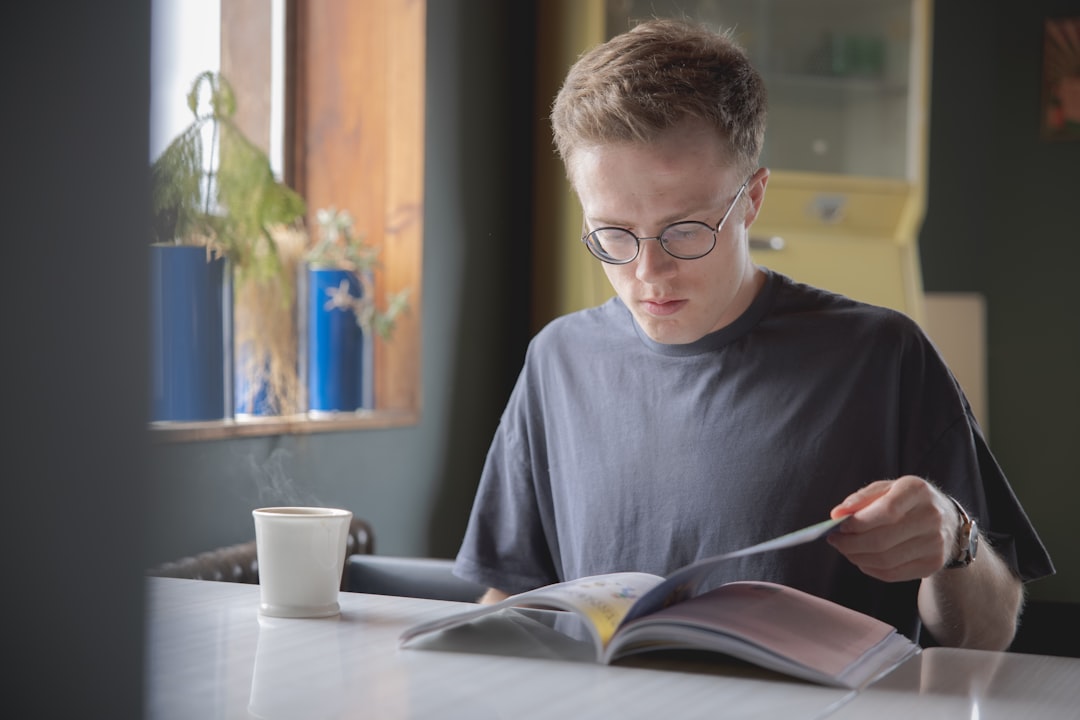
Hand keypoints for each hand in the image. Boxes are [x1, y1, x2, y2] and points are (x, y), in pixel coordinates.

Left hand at [827, 476, 956, 582]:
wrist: (947, 520)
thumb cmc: (906, 501)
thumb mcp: (887, 489)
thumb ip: (861, 499)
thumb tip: (836, 515)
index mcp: (917, 491)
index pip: (887, 510)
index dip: (858, 522)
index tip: (838, 525)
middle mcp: (931, 517)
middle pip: (882, 540)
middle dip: (850, 544)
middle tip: (834, 540)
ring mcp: (935, 543)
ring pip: (885, 560)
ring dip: (857, 557)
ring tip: (845, 549)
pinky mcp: (933, 564)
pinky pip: (892, 574)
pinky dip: (870, 568)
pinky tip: (862, 559)